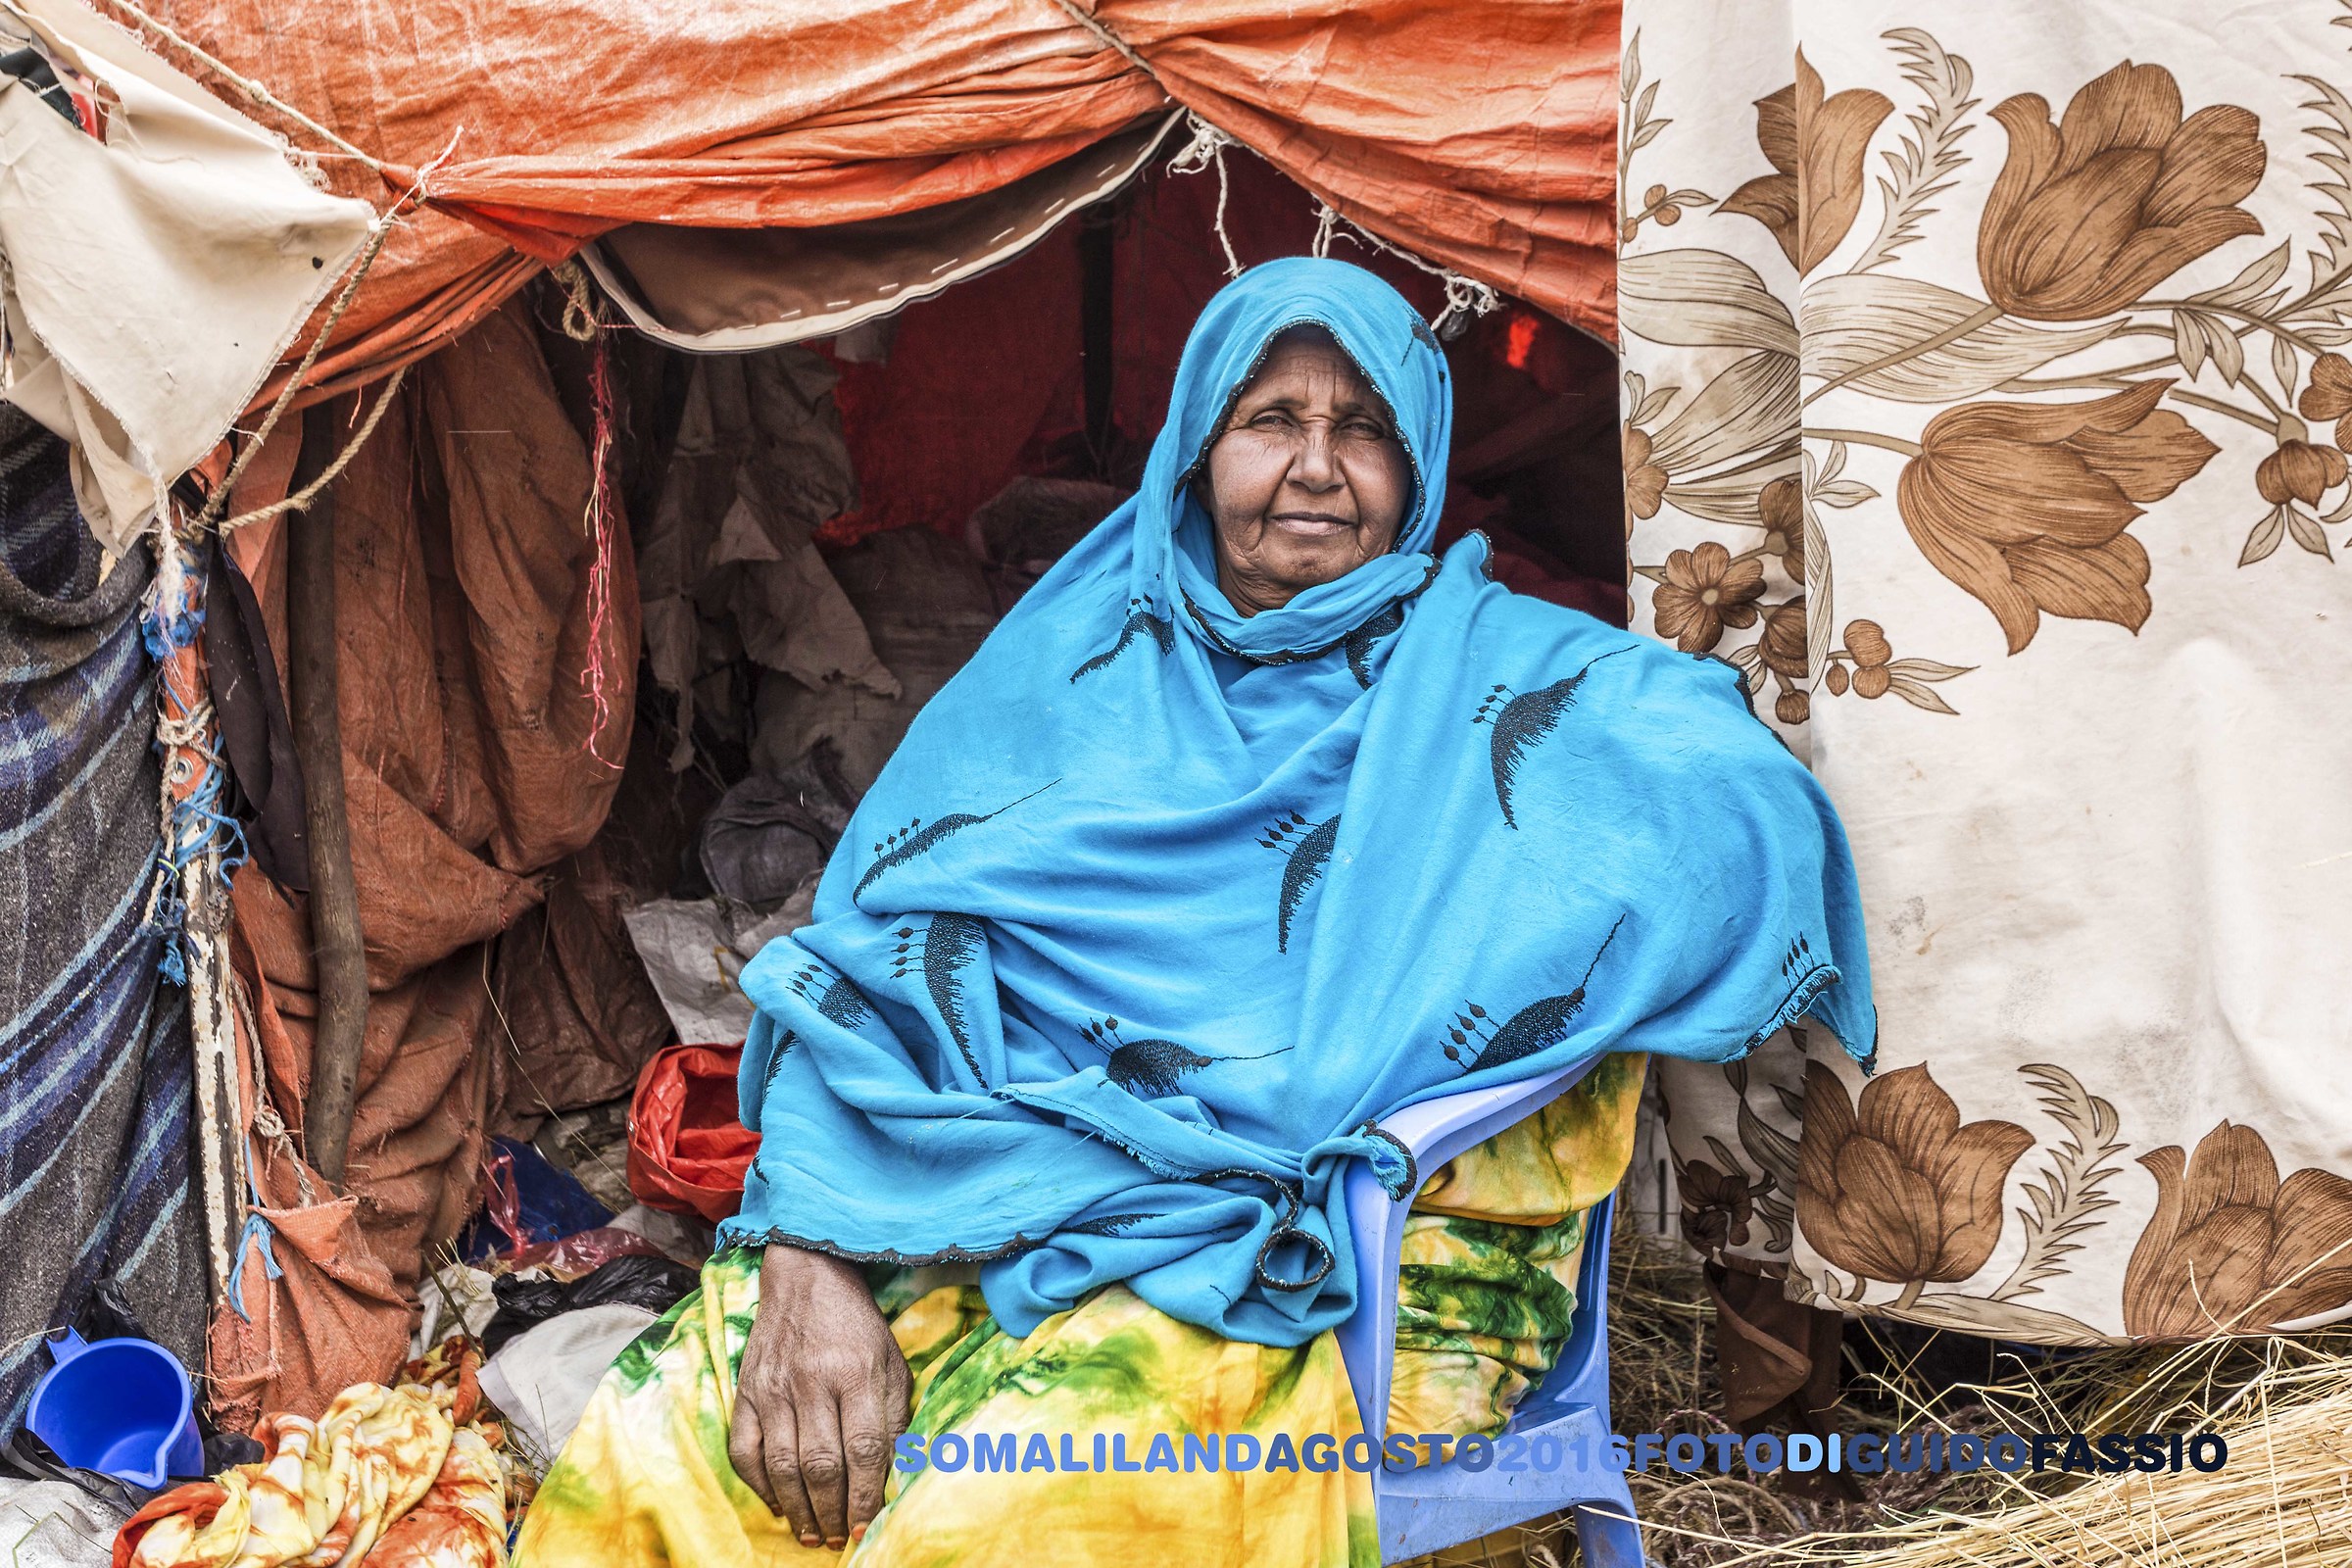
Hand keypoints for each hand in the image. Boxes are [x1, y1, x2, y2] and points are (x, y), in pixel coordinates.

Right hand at [729, 1245, 912, 1549]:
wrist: (806, 1276)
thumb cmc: (857, 1323)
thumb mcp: (891, 1360)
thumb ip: (895, 1414)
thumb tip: (897, 1471)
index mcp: (857, 1373)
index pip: (863, 1449)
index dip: (866, 1495)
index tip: (868, 1526)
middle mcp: (812, 1382)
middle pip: (820, 1465)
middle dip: (832, 1512)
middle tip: (839, 1538)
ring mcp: (774, 1388)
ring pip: (782, 1465)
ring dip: (798, 1509)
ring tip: (813, 1534)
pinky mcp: (746, 1391)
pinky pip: (744, 1450)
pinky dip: (759, 1486)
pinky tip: (778, 1504)